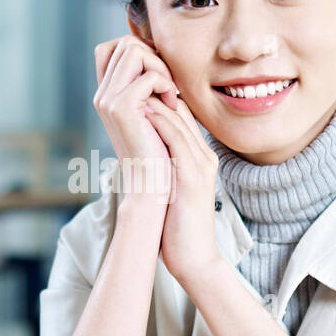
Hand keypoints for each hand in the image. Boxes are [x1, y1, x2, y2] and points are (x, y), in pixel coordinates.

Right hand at [93, 35, 178, 205]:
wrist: (151, 183)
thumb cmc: (159, 150)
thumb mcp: (153, 112)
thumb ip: (149, 86)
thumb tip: (159, 56)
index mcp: (107, 94)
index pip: (114, 47)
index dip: (141, 50)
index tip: (161, 74)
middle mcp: (103, 94)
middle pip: (125, 43)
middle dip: (154, 56)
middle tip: (169, 85)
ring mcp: (108, 99)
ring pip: (134, 50)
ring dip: (160, 67)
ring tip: (171, 93)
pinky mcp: (121, 108)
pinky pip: (148, 75)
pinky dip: (166, 84)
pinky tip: (173, 105)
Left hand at [143, 96, 221, 286]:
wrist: (194, 258)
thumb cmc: (177, 228)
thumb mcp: (171, 189)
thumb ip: (162, 167)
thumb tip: (140, 153)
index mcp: (199, 157)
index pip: (181, 115)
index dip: (159, 97)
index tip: (134, 87)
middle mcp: (204, 156)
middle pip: (182, 110)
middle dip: (157, 90)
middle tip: (131, 77)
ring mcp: (201, 164)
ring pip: (179, 119)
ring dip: (155, 100)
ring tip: (132, 87)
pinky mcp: (194, 176)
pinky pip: (177, 138)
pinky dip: (159, 120)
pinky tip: (141, 110)